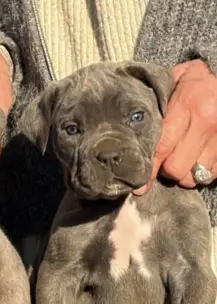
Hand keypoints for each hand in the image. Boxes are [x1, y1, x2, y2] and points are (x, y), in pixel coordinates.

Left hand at [134, 59, 216, 194]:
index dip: (149, 169)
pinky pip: (213, 174)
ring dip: (184, 175)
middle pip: (176, 168)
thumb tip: (131, 135)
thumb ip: (154, 108)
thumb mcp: (172, 84)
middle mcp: (205, 124)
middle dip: (166, 172)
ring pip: (195, 175)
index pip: (161, 148)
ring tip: (179, 163)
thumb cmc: (193, 81)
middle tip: (162, 164)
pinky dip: (201, 173)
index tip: (138, 185)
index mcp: (186, 107)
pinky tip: (194, 163)